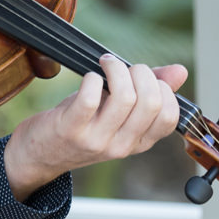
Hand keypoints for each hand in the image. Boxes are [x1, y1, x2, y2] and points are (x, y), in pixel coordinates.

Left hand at [3, 54, 187, 201]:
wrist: (38, 154)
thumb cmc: (79, 124)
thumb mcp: (116, 112)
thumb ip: (148, 92)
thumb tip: (180, 71)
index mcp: (138, 142)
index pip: (170, 116)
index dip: (163, 88)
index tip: (144, 77)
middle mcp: (122, 145)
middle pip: (151, 103)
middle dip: (141, 72)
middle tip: (122, 66)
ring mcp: (97, 139)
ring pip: (125, 97)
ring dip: (117, 69)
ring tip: (105, 64)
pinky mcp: (71, 129)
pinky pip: (90, 98)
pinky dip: (92, 78)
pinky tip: (89, 77)